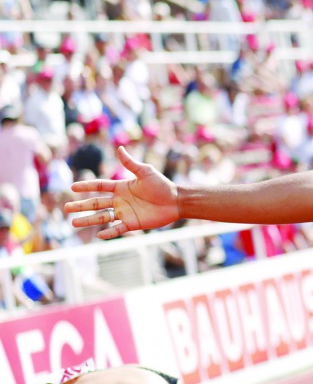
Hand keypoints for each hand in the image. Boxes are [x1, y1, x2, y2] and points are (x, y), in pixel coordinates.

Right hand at [64, 146, 180, 238]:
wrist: (176, 200)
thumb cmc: (162, 185)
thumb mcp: (145, 172)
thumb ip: (131, 163)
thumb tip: (119, 148)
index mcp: (121, 187)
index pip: (100, 186)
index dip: (87, 186)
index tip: (72, 187)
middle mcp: (120, 200)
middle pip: (96, 203)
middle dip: (81, 206)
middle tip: (66, 208)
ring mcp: (125, 213)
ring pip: (102, 217)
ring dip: (88, 220)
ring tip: (73, 223)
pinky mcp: (133, 223)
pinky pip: (118, 229)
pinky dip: (109, 232)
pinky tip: (98, 235)